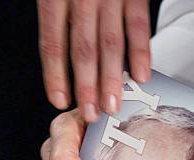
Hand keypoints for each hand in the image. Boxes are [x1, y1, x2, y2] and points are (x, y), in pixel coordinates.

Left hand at [37, 0, 150, 120]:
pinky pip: (138, 25)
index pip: (52, 43)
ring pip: (110, 44)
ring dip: (112, 79)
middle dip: (88, 87)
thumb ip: (58, 12)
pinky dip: (140, 53)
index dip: (55, 75)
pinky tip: (140, 75)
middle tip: (92, 113)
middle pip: (84, 50)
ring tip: (113, 104)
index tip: (60, 100)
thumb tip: (58, 45)